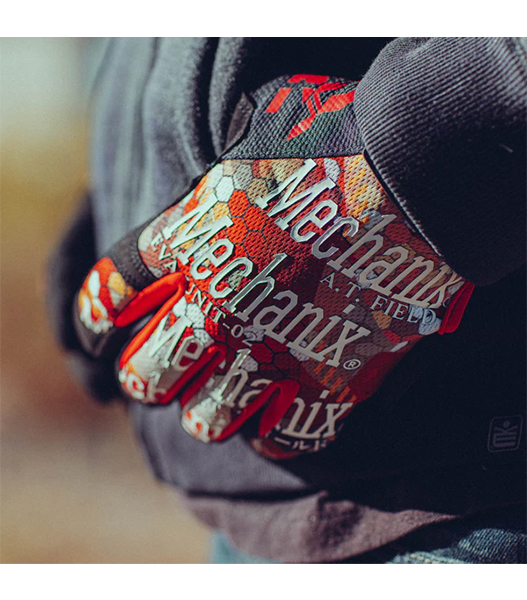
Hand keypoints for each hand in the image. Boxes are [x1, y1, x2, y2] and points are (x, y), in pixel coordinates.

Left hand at [73, 76, 472, 458]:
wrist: (422, 171)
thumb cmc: (340, 141)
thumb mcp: (253, 140)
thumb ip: (216, 182)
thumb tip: (203, 200)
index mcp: (191, 242)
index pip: (106, 296)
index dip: (94, 319)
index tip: (99, 332)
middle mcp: (219, 306)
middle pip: (146, 375)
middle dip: (149, 372)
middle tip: (171, 361)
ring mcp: (274, 351)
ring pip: (207, 419)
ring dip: (210, 405)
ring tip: (229, 386)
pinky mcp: (332, 382)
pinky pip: (283, 437)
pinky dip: (277, 425)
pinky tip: (284, 403)